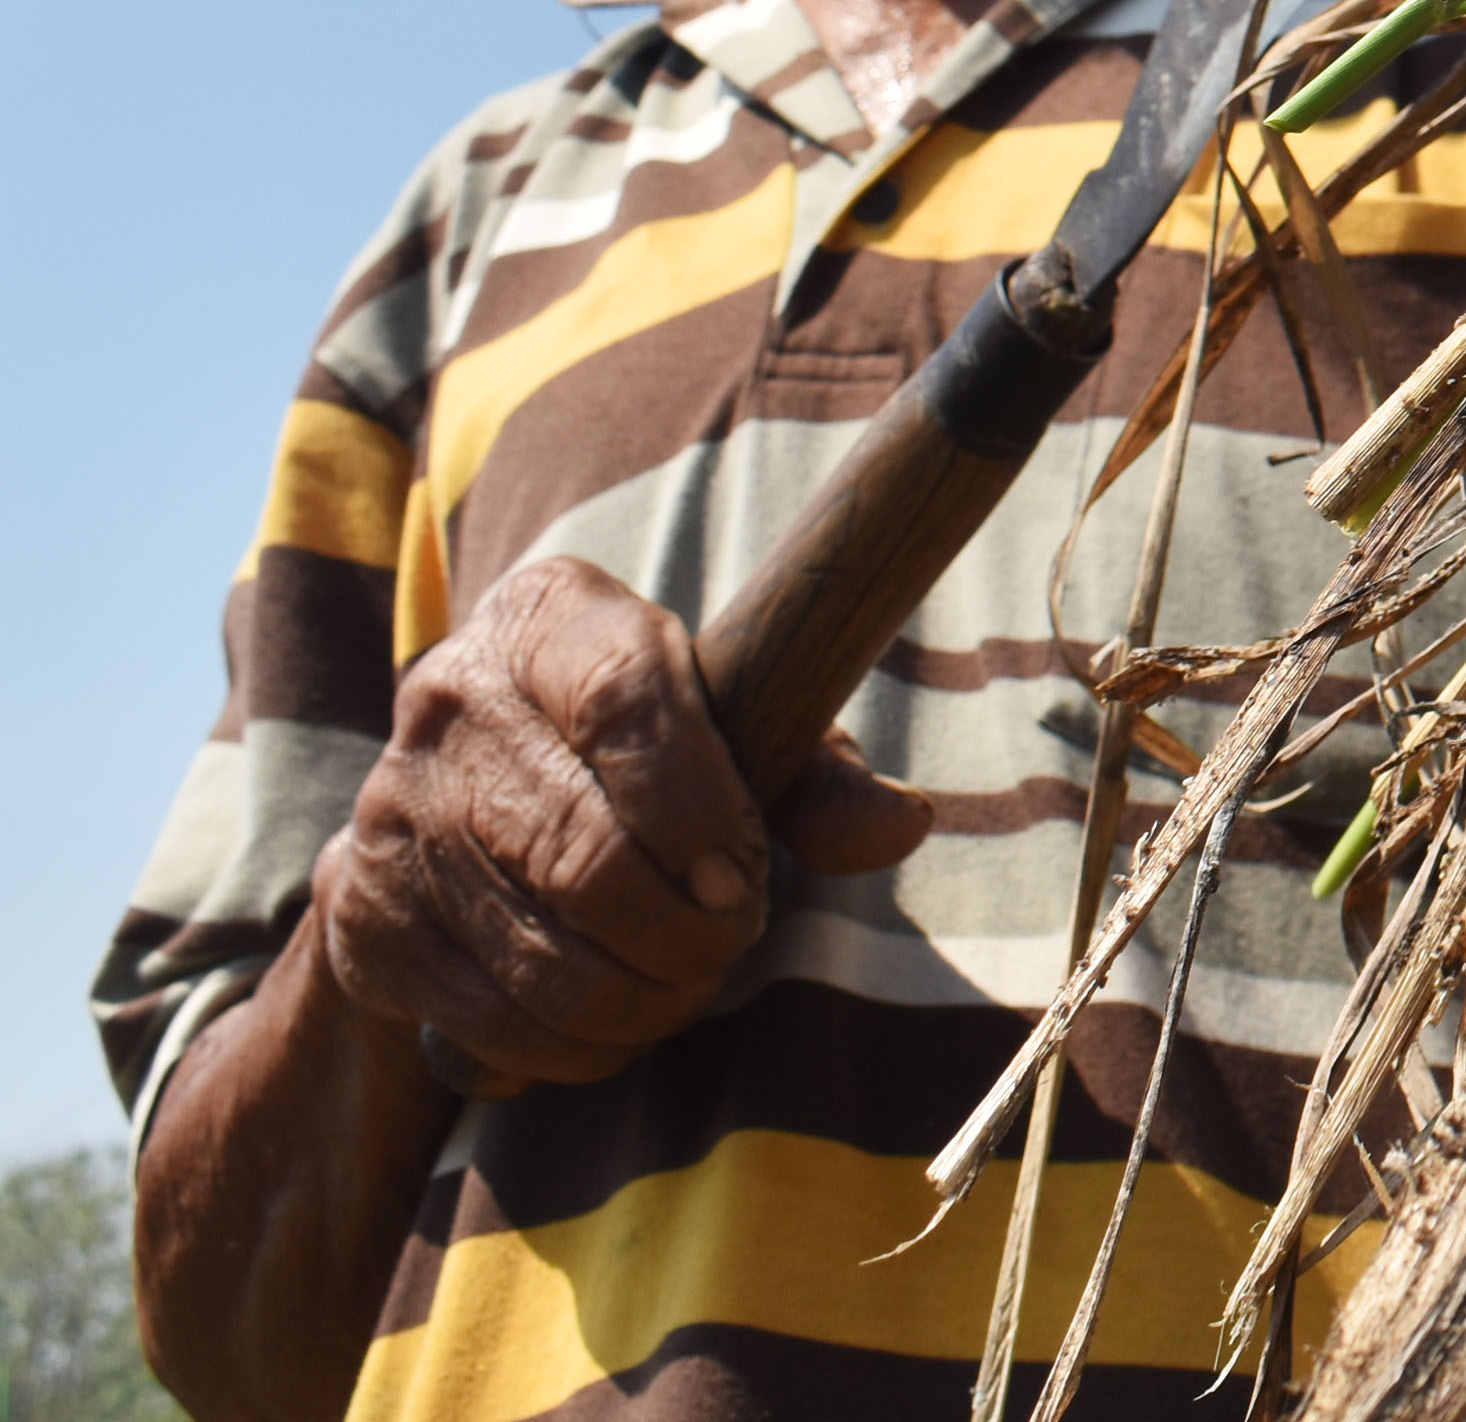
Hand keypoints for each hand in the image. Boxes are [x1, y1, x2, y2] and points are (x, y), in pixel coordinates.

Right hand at [312, 555, 931, 1088]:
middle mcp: (451, 699)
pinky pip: (494, 1018)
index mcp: (554, 619)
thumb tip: (900, 824)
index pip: (631, 703)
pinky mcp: (368, 916)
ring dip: (644, 998)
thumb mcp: (735, 727)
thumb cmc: (643, 750)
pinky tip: (619, 1018)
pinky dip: (579, 1045)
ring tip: (687, 981)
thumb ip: (822, 775)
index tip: (748, 873)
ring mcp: (396, 811)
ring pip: (543, 953)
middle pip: (585, 850)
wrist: (463, 791)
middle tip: (732, 937)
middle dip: (687, 927)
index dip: (704, 809)